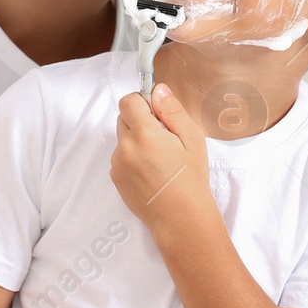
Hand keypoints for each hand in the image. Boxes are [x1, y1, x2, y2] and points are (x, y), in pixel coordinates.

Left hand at [111, 83, 212, 228]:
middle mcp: (125, 147)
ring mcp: (117, 164)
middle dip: (140, 121)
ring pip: (122, 139)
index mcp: (144, 134)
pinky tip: (151, 172)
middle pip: (123, 118)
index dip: (141, 102)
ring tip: (158, 159)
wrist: (180, 217)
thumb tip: (158, 89)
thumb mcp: (191, 139)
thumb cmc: (190, 178)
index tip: (155, 112)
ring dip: (135, 141)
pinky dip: (132, 158)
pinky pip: (120, 157)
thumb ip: (172, 110)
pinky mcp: (115, 178)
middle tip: (162, 138)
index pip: (128, 101)